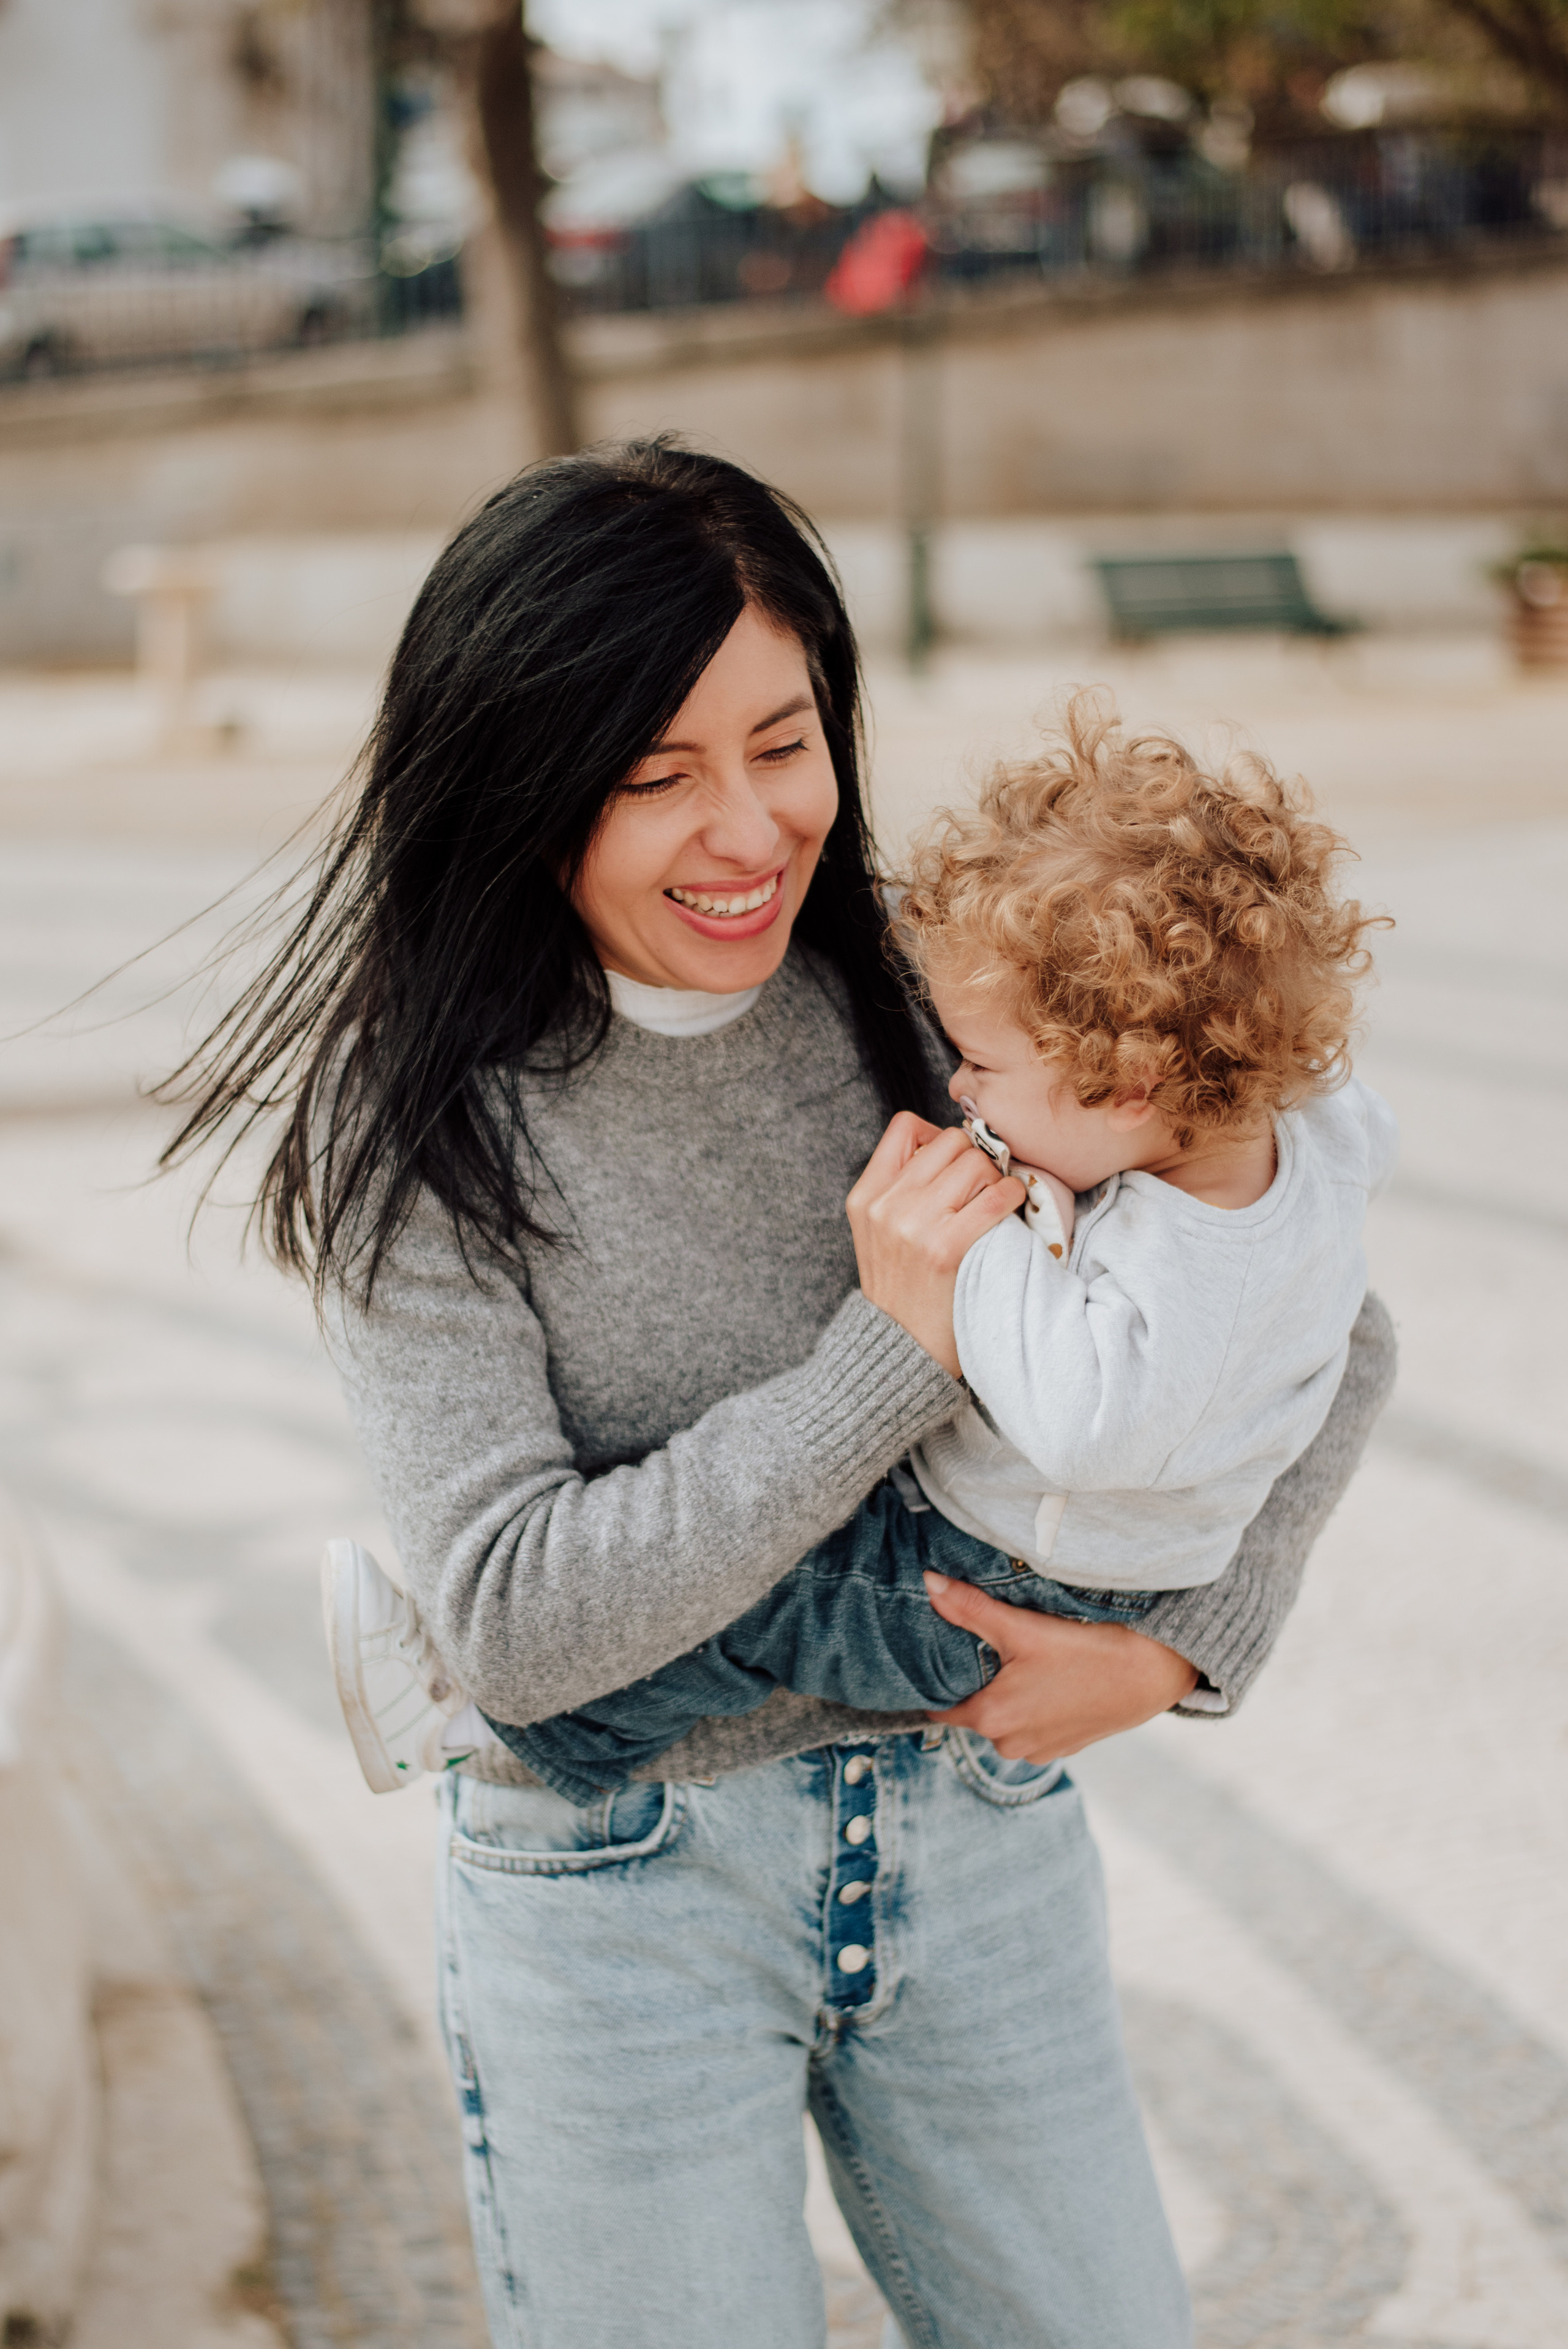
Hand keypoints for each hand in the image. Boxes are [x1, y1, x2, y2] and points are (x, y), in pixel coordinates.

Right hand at [847, 1114, 1024, 1377]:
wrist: (900, 1349)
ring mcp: (912, 1226)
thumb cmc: (901, 1288)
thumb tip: (947, 1145)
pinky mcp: (944, 1249)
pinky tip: (1011, 1207)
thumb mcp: (876, 1232)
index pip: (904, 1127)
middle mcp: (885, 1205)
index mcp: (865, 1196)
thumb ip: (899, 1188)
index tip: (951, 1163)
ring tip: (993, 1201)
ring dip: (994, 1177)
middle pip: (948, 1141)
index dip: (936, 1135)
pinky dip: (1011, 1194)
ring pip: (974, 1162)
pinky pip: (994, 1196)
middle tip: (981, 1185)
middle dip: (973, 1158)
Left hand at [921, 1573, 1199, 1758]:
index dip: (935, 1681)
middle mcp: (1009, 1744)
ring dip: (1006, 1698)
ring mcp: (1039, 1750)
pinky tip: (1047, 1680)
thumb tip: (928, 1584)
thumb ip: (970, 1609)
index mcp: (991, 1718)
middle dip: (976, 1685)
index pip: (939, 1707)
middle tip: (986, 1650)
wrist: (1151, 1675)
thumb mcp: (1022, 1627)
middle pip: (973, 1712)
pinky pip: (1032, 1727)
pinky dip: (1034, 1707)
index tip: (938, 1658)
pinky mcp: (1065, 1747)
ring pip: (1004, 1720)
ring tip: (1019, 1663)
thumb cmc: (1087, 1652)